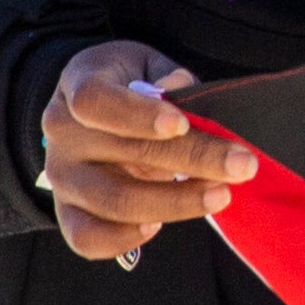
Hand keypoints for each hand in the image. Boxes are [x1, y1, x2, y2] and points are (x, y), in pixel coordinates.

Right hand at [38, 41, 252, 264]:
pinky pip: (86, 238)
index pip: (95, 101)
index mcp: (79, 84)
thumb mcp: (149, 65)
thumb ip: (168, 77)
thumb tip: (178, 88)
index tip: (181, 124)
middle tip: (243, 165)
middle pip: (124, 152)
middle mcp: (62, 133)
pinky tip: (159, 226)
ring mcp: (61, 176)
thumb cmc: (132, 84)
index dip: (138, 114)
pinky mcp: (67, 211)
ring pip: (114, 201)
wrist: (95, 111)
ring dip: (175, 203)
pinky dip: (123, 239)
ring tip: (221, 195)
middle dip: (194, 159)